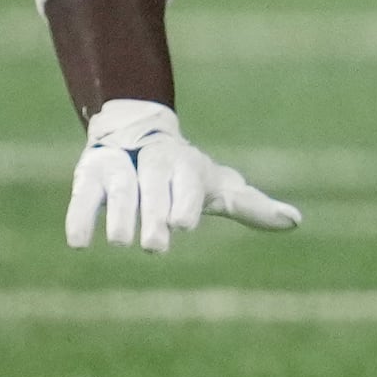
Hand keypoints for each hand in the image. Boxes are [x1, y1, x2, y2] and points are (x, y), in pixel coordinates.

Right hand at [64, 99, 298, 253]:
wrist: (136, 131)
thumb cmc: (185, 173)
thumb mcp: (219, 187)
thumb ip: (251, 205)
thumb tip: (296, 222)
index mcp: (187, 166)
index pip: (187, 183)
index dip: (184, 201)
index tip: (183, 224)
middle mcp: (153, 162)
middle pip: (153, 185)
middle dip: (154, 212)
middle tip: (156, 246)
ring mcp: (119, 167)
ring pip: (118, 187)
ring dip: (119, 213)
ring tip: (121, 241)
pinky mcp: (89, 175)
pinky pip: (83, 196)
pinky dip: (80, 217)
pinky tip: (80, 243)